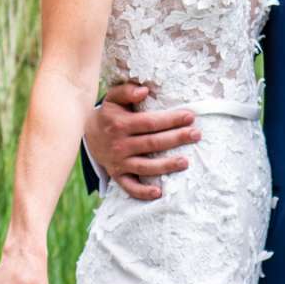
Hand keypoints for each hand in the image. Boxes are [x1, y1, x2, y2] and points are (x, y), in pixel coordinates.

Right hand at [85, 82, 200, 201]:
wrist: (88, 135)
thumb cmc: (109, 114)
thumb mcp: (113, 98)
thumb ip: (126, 90)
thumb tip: (144, 90)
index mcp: (120, 124)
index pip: (150, 122)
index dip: (171, 120)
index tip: (190, 116)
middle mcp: (120, 144)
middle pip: (152, 143)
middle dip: (176, 139)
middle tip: (196, 134)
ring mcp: (119, 162)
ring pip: (145, 166)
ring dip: (166, 166)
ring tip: (186, 162)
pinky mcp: (118, 175)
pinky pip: (130, 187)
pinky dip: (143, 192)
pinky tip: (159, 193)